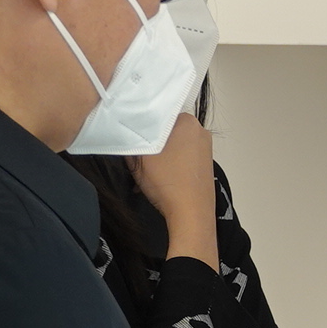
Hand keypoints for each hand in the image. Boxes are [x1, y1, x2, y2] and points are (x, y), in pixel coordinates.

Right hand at [132, 112, 219, 267]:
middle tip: (133, 158)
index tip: (126, 135)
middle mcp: (200, 131)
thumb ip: (128, 140)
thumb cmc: (166, 181)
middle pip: (164, 130)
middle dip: (147, 143)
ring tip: (143, 173)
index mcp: (187, 121)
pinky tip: (154, 181)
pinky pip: (180, 158)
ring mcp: (205, 149)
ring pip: (171, 146)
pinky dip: (167, 166)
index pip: (156, 113)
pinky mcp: (205, 165)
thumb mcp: (138, 158)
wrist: (191, 214)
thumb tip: (121, 132)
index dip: (139, 124)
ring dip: (155, 157)